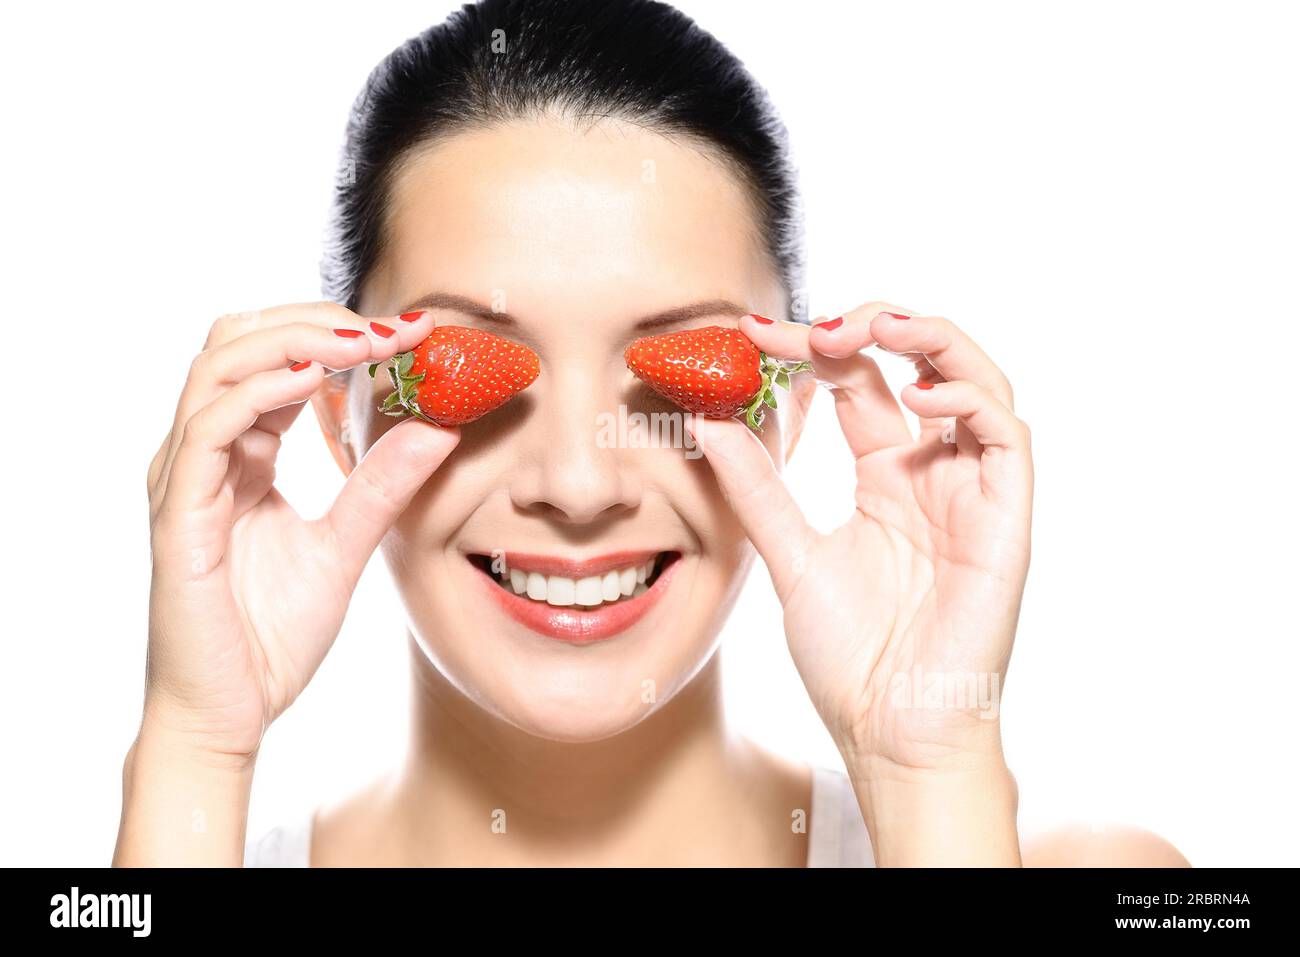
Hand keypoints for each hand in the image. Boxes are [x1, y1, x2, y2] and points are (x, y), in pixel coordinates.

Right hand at [143, 302, 457, 762]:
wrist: (229, 712)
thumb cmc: (270, 636)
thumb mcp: (345, 547)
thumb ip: (383, 488)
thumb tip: (441, 429)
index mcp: (239, 456)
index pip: (273, 362)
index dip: (336, 336)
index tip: (410, 332)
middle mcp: (202, 455)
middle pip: (235, 343)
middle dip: (312, 322)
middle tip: (389, 328)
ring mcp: (183, 479)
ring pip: (216, 368)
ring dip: (292, 342)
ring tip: (363, 343)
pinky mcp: (177, 514)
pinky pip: (207, 429)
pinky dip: (258, 392)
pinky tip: (313, 382)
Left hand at [687, 304, 1031, 774]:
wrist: (892, 734)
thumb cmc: (852, 659)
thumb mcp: (791, 557)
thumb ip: (757, 489)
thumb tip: (706, 421)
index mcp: (886, 477)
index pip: (857, 384)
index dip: (812, 351)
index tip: (753, 334)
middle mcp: (934, 473)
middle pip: (919, 365)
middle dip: (871, 327)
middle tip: (812, 324)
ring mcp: (975, 492)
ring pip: (976, 382)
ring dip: (931, 340)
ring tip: (870, 325)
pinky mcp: (1008, 519)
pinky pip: (1006, 437)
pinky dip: (970, 401)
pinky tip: (918, 394)